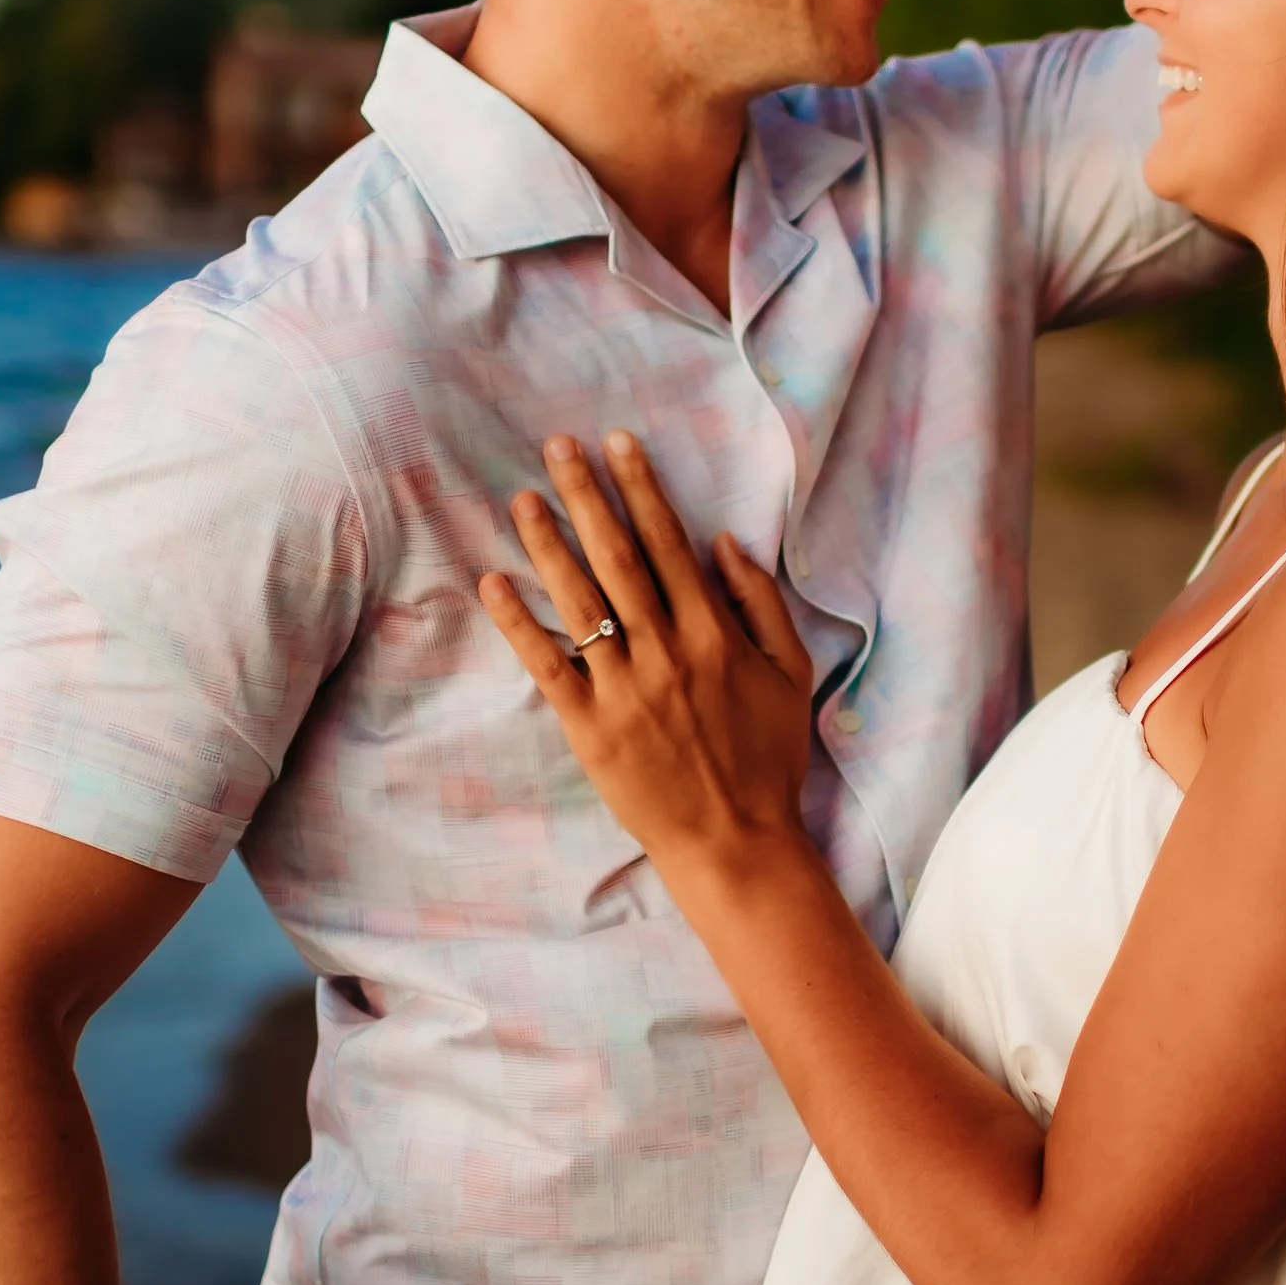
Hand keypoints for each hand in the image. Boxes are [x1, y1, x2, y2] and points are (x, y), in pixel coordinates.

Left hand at [481, 432, 814, 872]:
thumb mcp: (791, 674)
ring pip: (580, 600)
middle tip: (557, 447)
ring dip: (548, 543)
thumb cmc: (768, 759)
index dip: (640, 488)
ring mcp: (624, 688)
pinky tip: (494, 582)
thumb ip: (760, 603)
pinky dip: (519, 622)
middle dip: (587, 495)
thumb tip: (724, 542)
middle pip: (618, 556)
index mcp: (714, 633)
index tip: (617, 443)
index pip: (669, 543)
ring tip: (523, 499)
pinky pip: (548, 664)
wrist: (737, 841)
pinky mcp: (591, 727)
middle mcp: (666, 650)